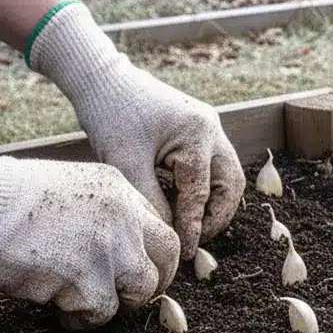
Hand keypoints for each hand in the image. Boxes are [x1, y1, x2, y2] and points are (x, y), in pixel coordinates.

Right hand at [0, 119, 178, 328]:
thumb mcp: (60, 187)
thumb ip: (95, 213)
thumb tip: (110, 249)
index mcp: (116, 185)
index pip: (157, 223)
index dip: (150, 252)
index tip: (136, 268)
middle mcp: (123, 213)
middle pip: (167, 255)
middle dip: (153, 280)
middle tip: (129, 298)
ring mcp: (109, 247)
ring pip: (141, 289)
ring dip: (115, 303)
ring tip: (82, 305)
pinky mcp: (88, 281)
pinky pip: (102, 313)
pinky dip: (82, 320)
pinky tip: (58, 312)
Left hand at [28, 1, 245, 258]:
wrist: (101, 78)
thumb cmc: (110, 115)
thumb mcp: (127, 164)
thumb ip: (152, 201)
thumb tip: (170, 236)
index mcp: (197, 135)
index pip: (200, 194)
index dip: (192, 227)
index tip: (183, 254)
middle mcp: (211, 129)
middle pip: (231, 185)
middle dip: (216, 216)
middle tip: (195, 241)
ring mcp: (208, 126)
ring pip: (226, 176)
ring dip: (212, 203)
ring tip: (190, 226)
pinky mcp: (198, 128)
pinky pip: (211, 165)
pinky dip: (203, 188)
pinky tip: (181, 204)